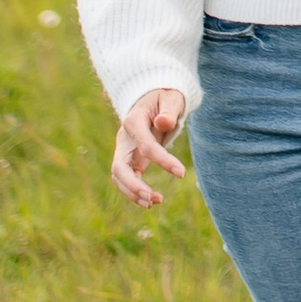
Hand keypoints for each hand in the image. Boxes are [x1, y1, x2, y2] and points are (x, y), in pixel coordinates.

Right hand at [111, 89, 190, 210]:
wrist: (156, 99)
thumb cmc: (165, 98)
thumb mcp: (171, 98)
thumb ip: (169, 110)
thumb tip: (163, 123)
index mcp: (133, 121)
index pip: (145, 145)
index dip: (162, 160)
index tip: (181, 173)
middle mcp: (124, 138)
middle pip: (119, 167)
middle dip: (133, 185)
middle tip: (153, 199)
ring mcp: (124, 150)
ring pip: (119, 177)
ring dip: (133, 193)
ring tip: (154, 203)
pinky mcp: (129, 160)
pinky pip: (127, 179)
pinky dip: (135, 191)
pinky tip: (152, 200)